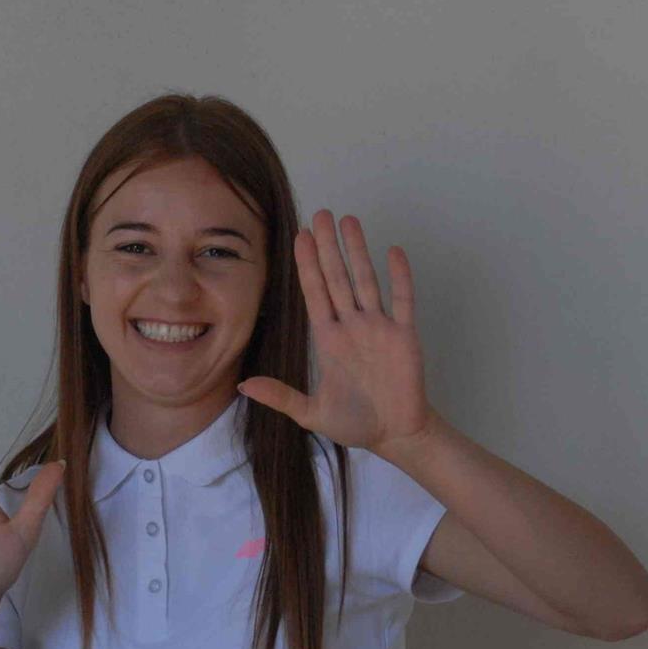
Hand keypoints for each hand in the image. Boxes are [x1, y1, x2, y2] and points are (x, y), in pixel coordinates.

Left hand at [238, 209, 434, 455]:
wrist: (395, 434)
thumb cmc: (356, 423)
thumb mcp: (311, 413)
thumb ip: (280, 396)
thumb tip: (242, 386)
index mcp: (329, 340)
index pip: (315, 294)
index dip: (307, 265)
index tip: (299, 237)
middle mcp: (352, 326)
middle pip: (337, 278)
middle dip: (328, 246)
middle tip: (320, 214)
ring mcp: (379, 327)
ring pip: (366, 280)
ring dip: (358, 251)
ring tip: (348, 220)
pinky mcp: (404, 335)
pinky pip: (402, 299)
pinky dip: (399, 276)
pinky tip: (393, 250)